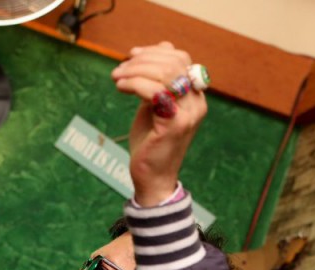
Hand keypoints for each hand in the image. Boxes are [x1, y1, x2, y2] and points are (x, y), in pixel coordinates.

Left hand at [110, 43, 207, 205]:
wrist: (152, 178)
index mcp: (195, 95)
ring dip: (135, 70)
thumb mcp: (155, 104)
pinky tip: (120, 88)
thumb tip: (164, 46)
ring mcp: (188, 113)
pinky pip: (154, 91)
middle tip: (120, 69)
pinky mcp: (175, 123)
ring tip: (117, 78)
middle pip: (173, 62)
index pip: (180, 58)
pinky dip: (134, 84)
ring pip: (164, 73)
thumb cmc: (151, 142)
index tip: (131, 55)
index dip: (154, 52)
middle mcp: (197, 102)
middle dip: (142, 60)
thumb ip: (158, 79)